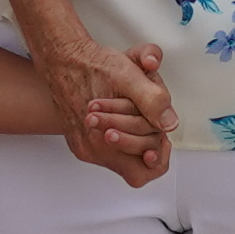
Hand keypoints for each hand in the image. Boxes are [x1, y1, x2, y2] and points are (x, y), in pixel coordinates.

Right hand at [41, 26, 171, 186]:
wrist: (65, 60)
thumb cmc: (95, 66)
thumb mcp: (129, 75)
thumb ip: (153, 100)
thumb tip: (169, 123)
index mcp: (104, 138)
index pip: (143, 172)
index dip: (158, 156)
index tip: (161, 137)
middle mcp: (91, 150)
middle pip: (134, 167)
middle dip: (147, 144)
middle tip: (151, 123)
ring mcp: (83, 147)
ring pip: (120, 157)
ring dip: (132, 138)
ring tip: (135, 114)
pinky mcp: (78, 141)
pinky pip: (105, 151)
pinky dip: (118, 135)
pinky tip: (120, 115)